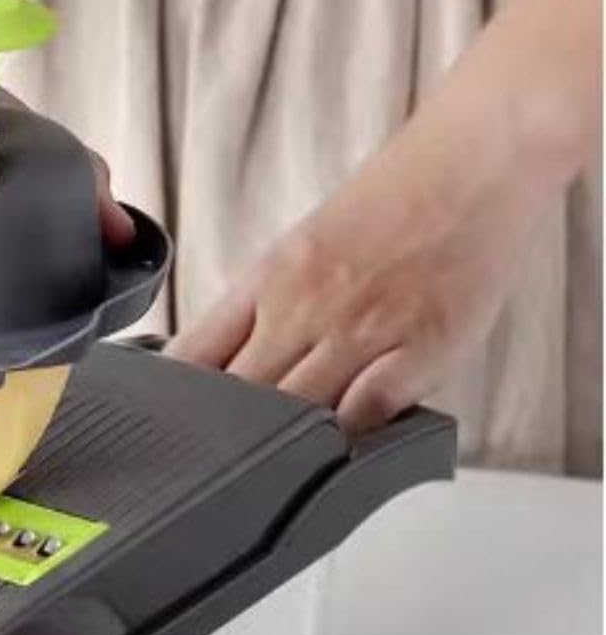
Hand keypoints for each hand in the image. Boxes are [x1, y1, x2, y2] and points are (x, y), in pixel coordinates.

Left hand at [169, 0, 599, 435]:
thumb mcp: (298, 251)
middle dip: (221, 437)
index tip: (162, 429)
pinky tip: (339, 452)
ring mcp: (362, 331)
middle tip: (215, 468)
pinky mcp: (419, 350)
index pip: (194, 356)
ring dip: (281, 445)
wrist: (473, 162)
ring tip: (272, 471)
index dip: (171, 402)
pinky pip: (366, 414)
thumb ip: (257, 312)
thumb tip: (209, 369)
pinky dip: (347, 440)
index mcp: (267, 279)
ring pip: (296, 412)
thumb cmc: (390, 207)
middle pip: (238, 396)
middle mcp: (304, 307)